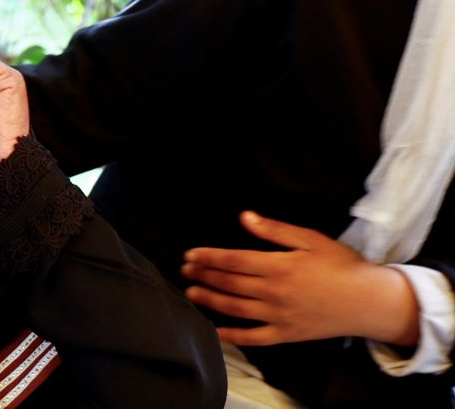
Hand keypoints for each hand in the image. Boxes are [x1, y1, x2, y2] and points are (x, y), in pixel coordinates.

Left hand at [182, 211, 419, 346]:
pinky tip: (215, 331)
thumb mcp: (310, 239)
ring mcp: (280, 316)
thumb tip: (244, 217)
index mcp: (280, 266)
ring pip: (236, 309)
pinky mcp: (287, 334)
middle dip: (204, 276)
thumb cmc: (341, 266)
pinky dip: (233, 336)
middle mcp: (275, 292)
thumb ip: (274, 230)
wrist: (370, 301)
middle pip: (230, 283)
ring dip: (210, 301)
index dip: (209, 257)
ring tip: (191, 294)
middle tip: (185, 271)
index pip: (234, 260)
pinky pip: (254, 338)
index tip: (190, 254)